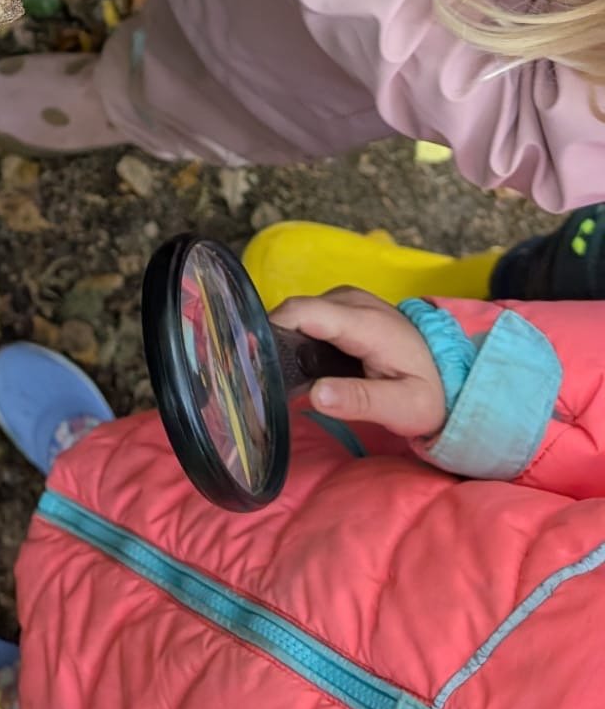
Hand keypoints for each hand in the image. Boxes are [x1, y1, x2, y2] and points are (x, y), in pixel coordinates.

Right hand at [273, 287, 445, 438]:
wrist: (453, 376)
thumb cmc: (428, 395)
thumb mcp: (401, 408)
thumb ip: (359, 401)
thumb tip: (315, 393)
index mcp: (365, 323)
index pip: (302, 311)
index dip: (270, 330)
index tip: (254, 361)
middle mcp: (353, 301)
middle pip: (294, 311)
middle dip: (276, 342)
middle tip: (268, 381)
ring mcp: (349, 300)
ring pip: (299, 313)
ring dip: (288, 341)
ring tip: (286, 377)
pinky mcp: (346, 306)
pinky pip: (310, 315)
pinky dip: (300, 337)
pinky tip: (304, 366)